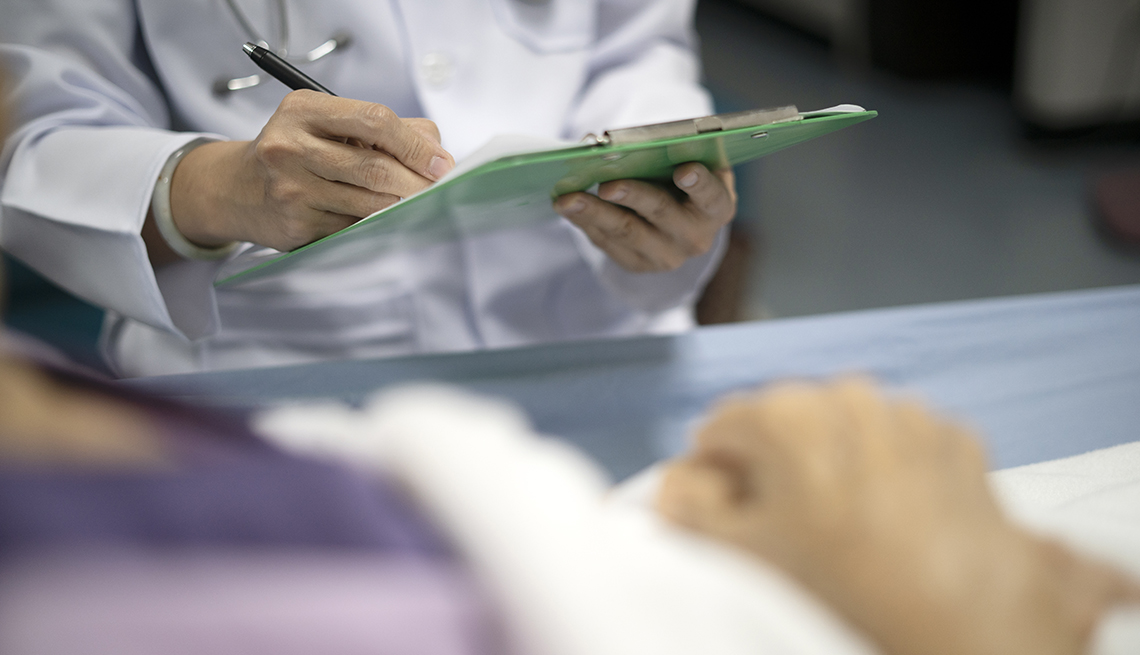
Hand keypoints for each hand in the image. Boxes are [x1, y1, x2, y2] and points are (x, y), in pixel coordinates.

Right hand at [166, 90, 454, 252]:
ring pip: (369, 203)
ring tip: (412, 203)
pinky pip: (354, 227)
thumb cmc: (298, 150)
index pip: (375, 120)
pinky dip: (375, 224)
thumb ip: (385, 129)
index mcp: (303, 110)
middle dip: (416, 183)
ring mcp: (290, 189)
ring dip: (400, 206)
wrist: (237, 188)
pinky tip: (379, 219)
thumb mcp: (328, 122)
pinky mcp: (296, 225)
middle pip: (375, 167)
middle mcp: (290, 146)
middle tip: (437, 190)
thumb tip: (437, 154)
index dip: (415, 145)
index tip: (441, 164)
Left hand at [553, 163, 735, 271]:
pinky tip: (566, 207)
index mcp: (716, 207)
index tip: (684, 170)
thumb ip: (672, 151)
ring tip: (567, 198)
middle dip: (632, 196)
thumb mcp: (691, 164)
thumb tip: (614, 142)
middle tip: (607, 184)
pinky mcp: (636, 264)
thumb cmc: (684, 181)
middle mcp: (694, 237)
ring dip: (594, 213)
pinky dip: (584, 222)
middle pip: (660, 212)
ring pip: (626, 232)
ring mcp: (665, 255)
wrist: (680, 224)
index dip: (699, 183)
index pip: (711, 196)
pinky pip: (607, 243)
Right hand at [658, 378, 1139, 654]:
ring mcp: (906, 413)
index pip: (718, 430)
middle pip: (784, 424)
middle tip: (789, 528)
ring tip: (846, 528)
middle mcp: (845, 395)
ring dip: (834, 465)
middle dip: (778, 467)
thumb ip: (688, 508)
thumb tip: (676, 485)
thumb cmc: (847, 589)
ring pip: (843, 431)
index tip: (727, 513)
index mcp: (783, 413)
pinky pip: (901, 443)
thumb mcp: (741, 556)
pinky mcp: (954, 439)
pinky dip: (889, 470)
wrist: (963, 621)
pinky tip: (892, 520)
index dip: (715, 476)